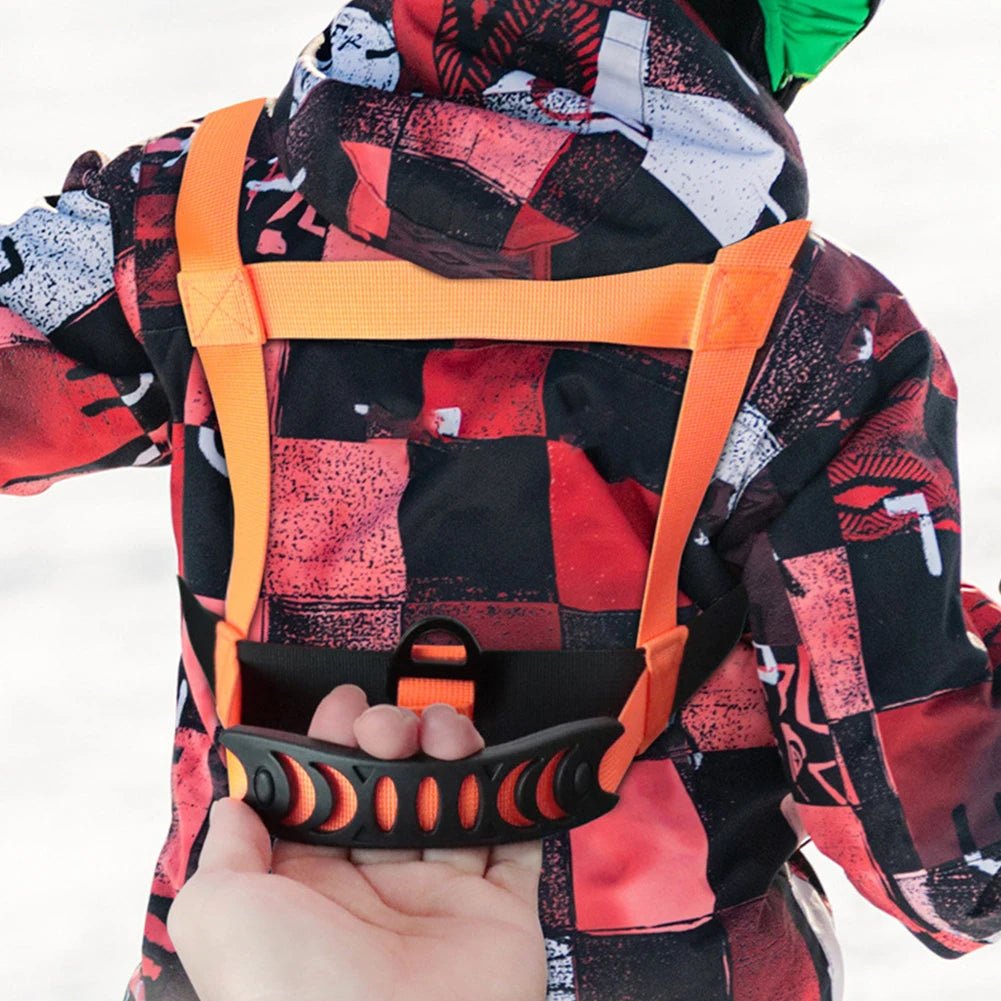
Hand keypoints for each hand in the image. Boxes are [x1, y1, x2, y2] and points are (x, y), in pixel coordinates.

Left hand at [168, 687, 547, 1000]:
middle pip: (392, 788)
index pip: (327, 794)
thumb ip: (224, 851)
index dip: (334, 744)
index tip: (344, 710)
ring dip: (454, 755)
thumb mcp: (219, 914)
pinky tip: (502, 770)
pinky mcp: (498, 914)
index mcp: (311, 888)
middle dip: (394, 738)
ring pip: (454, 802)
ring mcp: (439, 901)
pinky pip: (517, 844)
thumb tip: (235, 808)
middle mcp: (374, 891)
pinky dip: (519, 802)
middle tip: (391, 728)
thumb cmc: (290, 995)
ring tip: (445, 737)